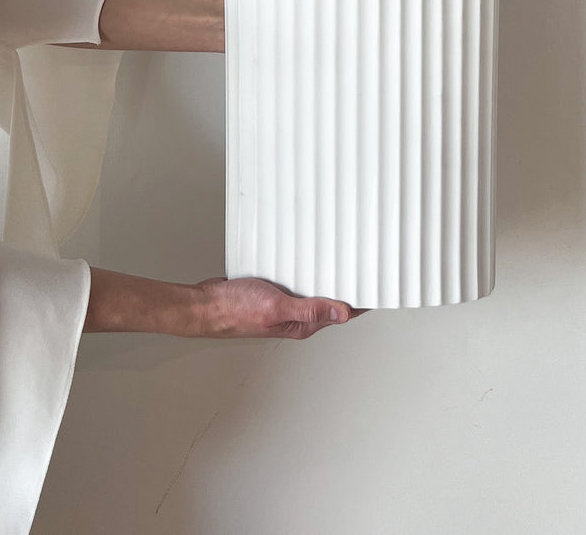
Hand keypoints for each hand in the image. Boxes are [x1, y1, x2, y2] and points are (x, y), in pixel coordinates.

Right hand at [194, 276, 364, 339]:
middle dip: (350, 287)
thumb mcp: (278, 307)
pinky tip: (310, 259)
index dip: (361, 302)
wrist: (206, 306)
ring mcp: (286, 304)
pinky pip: (297, 281)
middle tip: (369, 267)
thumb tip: (343, 313)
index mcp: (303, 324)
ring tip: (347, 260)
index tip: (379, 288)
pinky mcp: (274, 293)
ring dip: (329, 277)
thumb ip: (310, 309)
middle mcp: (297, 316)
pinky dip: (307, 270)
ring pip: (315, 289)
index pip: (342, 314)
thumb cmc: (235, 311)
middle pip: (332, 301)